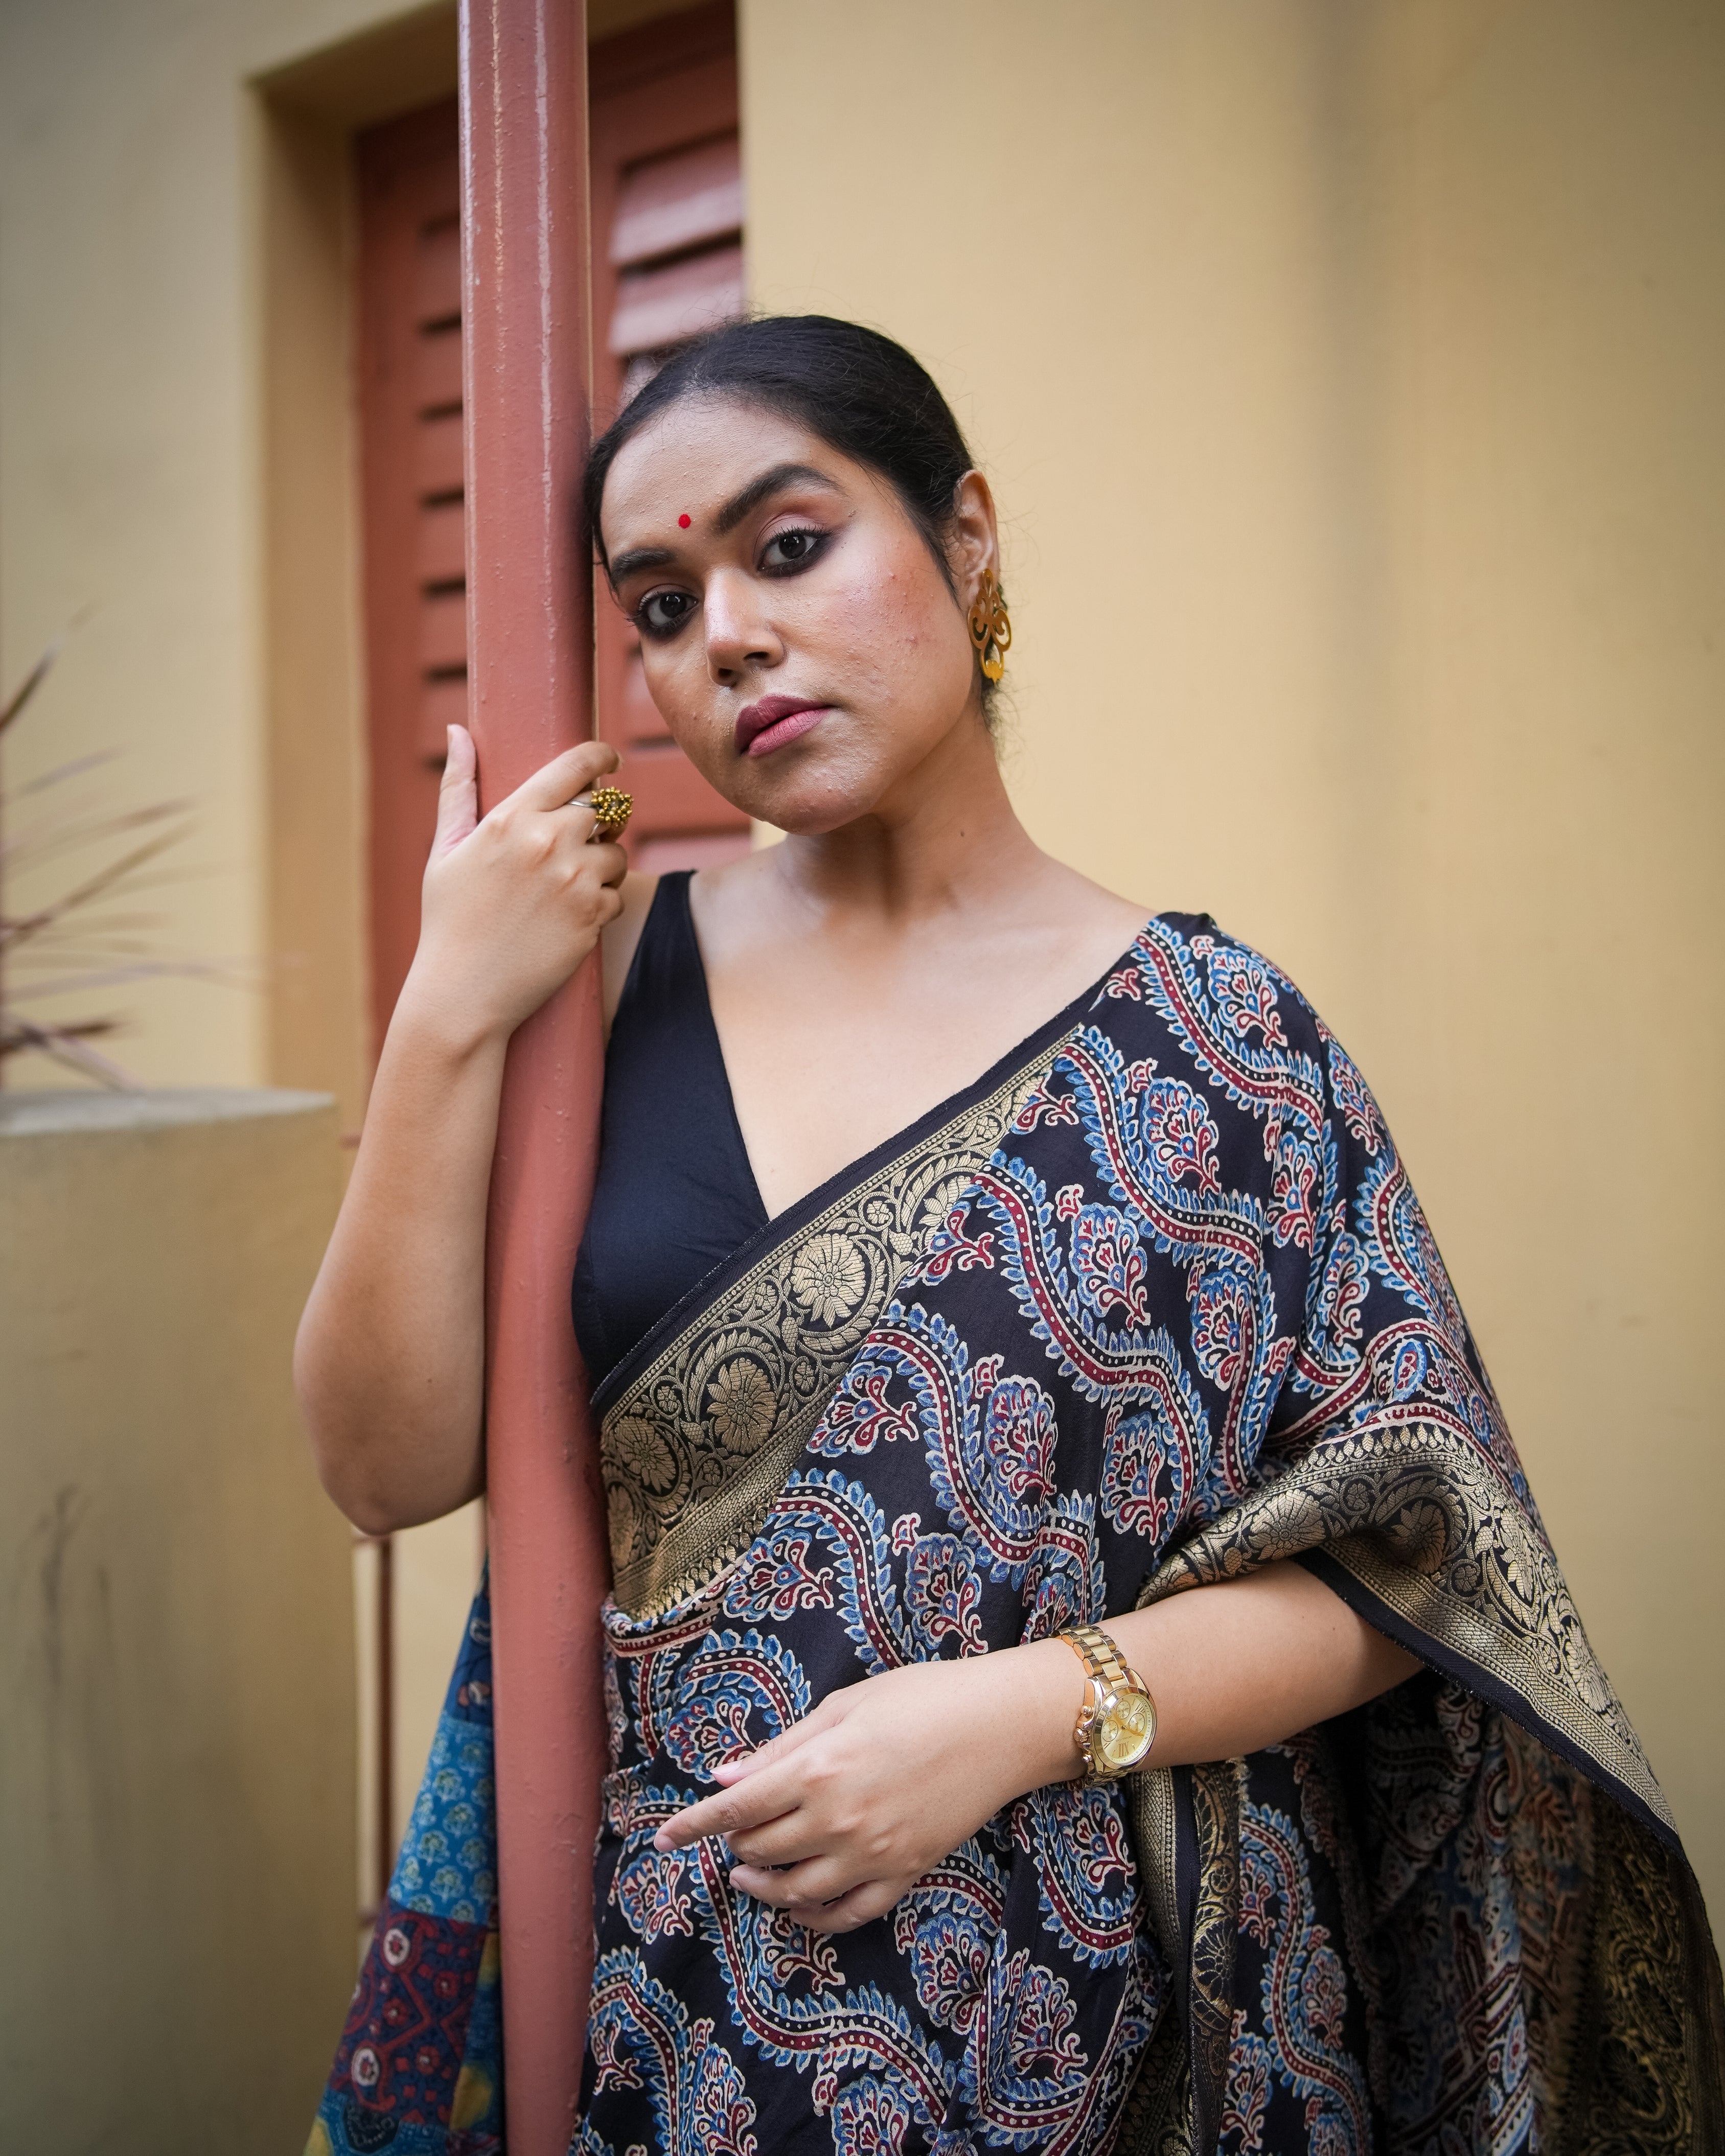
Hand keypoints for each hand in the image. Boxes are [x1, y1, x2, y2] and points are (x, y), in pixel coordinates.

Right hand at [398, 725, 627, 1049]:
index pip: (577, 766)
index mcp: (512, 818)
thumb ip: (457, 787)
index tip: (609, 760)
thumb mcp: (445, 850)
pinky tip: (568, 918)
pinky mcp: (593, 916)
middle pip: (605, 809)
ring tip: (566, 888)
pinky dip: (602, 904)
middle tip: (577, 842)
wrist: (463, 993)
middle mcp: (549, 842)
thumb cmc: (448, 920)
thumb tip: (457, 730)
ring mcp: (575, 880)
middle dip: (599, 821)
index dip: (601, 757)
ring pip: (617, 852)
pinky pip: (617, 894)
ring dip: (603, 864)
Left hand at [654, 1644, 1081, 1932]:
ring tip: (748, 1874)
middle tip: (729, 1831)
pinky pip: (846, 1915)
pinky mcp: (903, 1874)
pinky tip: (798, 1905)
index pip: (734, 1811)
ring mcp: (872, 1855)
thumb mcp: (843, 1706)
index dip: (691, 1827)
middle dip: (733, 1844)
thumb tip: (726, 1779)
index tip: (662, 1840)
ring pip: (795, 1892)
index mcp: (818, 1769)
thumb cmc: (921, 1697)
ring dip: (762, 1886)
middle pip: (761, 1850)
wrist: (1000, 1725)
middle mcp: (837, 1820)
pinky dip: (813, 1918)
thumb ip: (782, 1749)